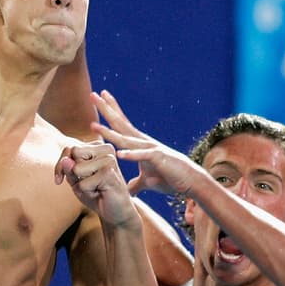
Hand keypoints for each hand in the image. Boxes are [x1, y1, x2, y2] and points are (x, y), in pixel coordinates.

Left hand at [53, 138, 136, 225]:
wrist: (116, 212)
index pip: (69, 148)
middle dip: (71, 172)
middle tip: (86, 184)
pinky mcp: (109, 173)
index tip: (59, 179)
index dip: (61, 164)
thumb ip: (68, 169)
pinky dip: (86, 192)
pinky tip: (100, 192)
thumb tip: (66, 160)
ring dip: (80, 184)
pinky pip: (83, 184)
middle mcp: (106, 149)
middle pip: (73, 152)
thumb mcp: (75, 180)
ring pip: (76, 168)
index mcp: (99, 147)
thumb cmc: (95, 193)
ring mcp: (109, 159)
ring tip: (95, 188)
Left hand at [90, 90, 205, 196]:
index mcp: (139, 144)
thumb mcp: (147, 182)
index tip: (98, 97)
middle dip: (107, 109)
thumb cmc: (170, 179)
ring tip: (94, 125)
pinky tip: (120, 154)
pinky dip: (132, 155)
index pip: (121, 124)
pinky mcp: (160, 159)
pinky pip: (144, 156)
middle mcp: (143, 142)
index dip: (110, 111)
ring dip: (110, 133)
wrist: (191, 183)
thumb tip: (127, 191)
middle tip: (93, 94)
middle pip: (121, 124)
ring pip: (126, 139)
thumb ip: (135, 184)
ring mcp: (151, 148)